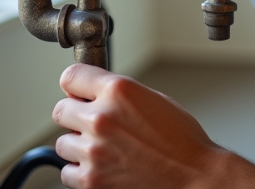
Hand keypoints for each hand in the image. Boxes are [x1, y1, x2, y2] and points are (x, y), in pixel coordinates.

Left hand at [53, 64, 254, 188]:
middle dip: (75, 115)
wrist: (193, 175)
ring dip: (78, 144)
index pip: (71, 77)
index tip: (78, 91)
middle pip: (61, 110)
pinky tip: (102, 165)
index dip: (75, 85)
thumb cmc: (182, 139)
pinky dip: (80, 170)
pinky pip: (67, 171)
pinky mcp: (91, 179)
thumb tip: (95, 94)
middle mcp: (102, 117)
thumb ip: (120, 94)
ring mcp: (94, 150)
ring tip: (103, 147)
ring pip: (63, 143)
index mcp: (119, 91)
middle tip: (92, 122)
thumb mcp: (155, 99)